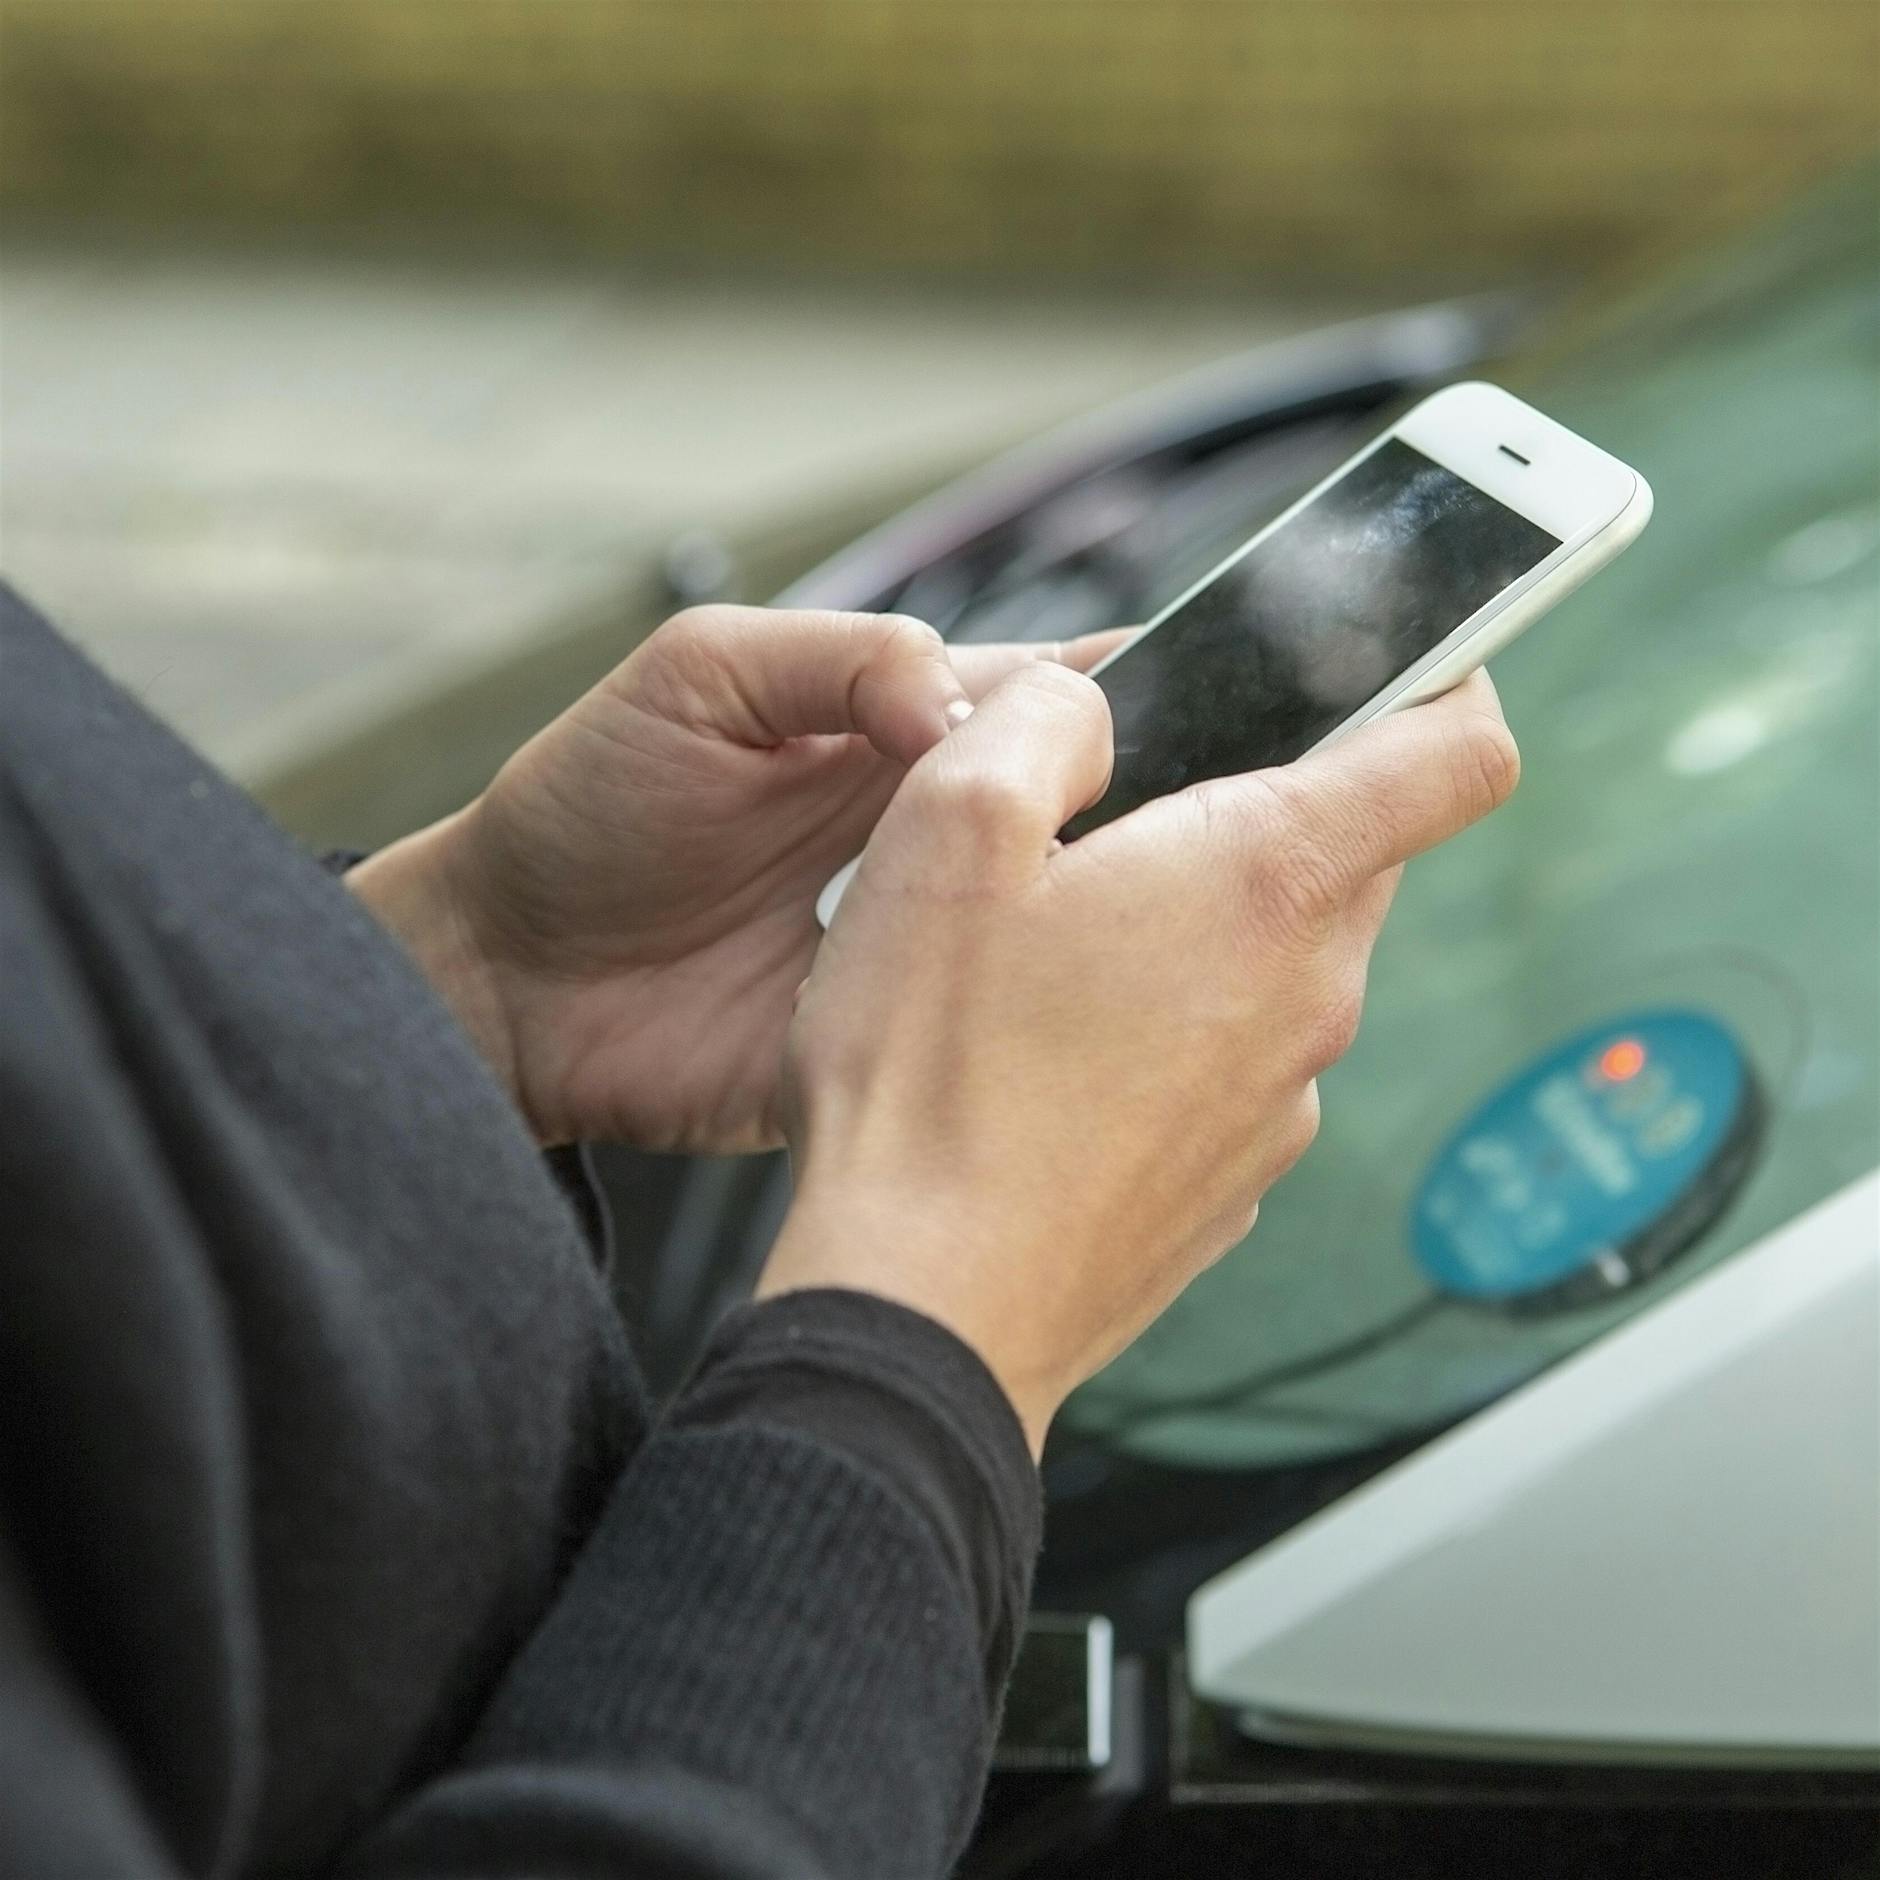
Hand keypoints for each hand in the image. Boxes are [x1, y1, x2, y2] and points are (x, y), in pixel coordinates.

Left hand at [348, 607, 1128, 1148]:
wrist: (504, 977)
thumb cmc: (589, 806)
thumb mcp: (701, 675)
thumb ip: (843, 658)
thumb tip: (968, 708)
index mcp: (905, 733)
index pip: (1055, 699)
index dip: (1131, 698)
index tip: (1206, 709)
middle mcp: (935, 843)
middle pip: (1085, 822)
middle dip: (1153, 826)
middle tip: (1200, 837)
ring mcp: (922, 950)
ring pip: (1060, 938)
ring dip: (1111, 933)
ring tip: (1172, 926)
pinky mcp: (898, 1054)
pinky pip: (988, 1048)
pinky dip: (1034, 1040)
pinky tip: (1086, 1029)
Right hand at [759, 666, 1518, 1454]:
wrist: (921, 1309)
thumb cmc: (930, 1077)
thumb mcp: (948, 829)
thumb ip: (1044, 718)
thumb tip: (1091, 703)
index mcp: (1268, 880)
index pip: (1456, 749)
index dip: (1449, 675)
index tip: (1407, 656)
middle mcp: (1310, 993)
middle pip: (1351, 849)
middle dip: (1260, 803)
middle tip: (1123, 812)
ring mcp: (1281, 1099)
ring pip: (1282, 958)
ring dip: (1202, 925)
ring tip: (1058, 950)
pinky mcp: (1234, 1176)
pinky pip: (1235, 1058)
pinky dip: (1176, 1029)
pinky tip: (1058, 1058)